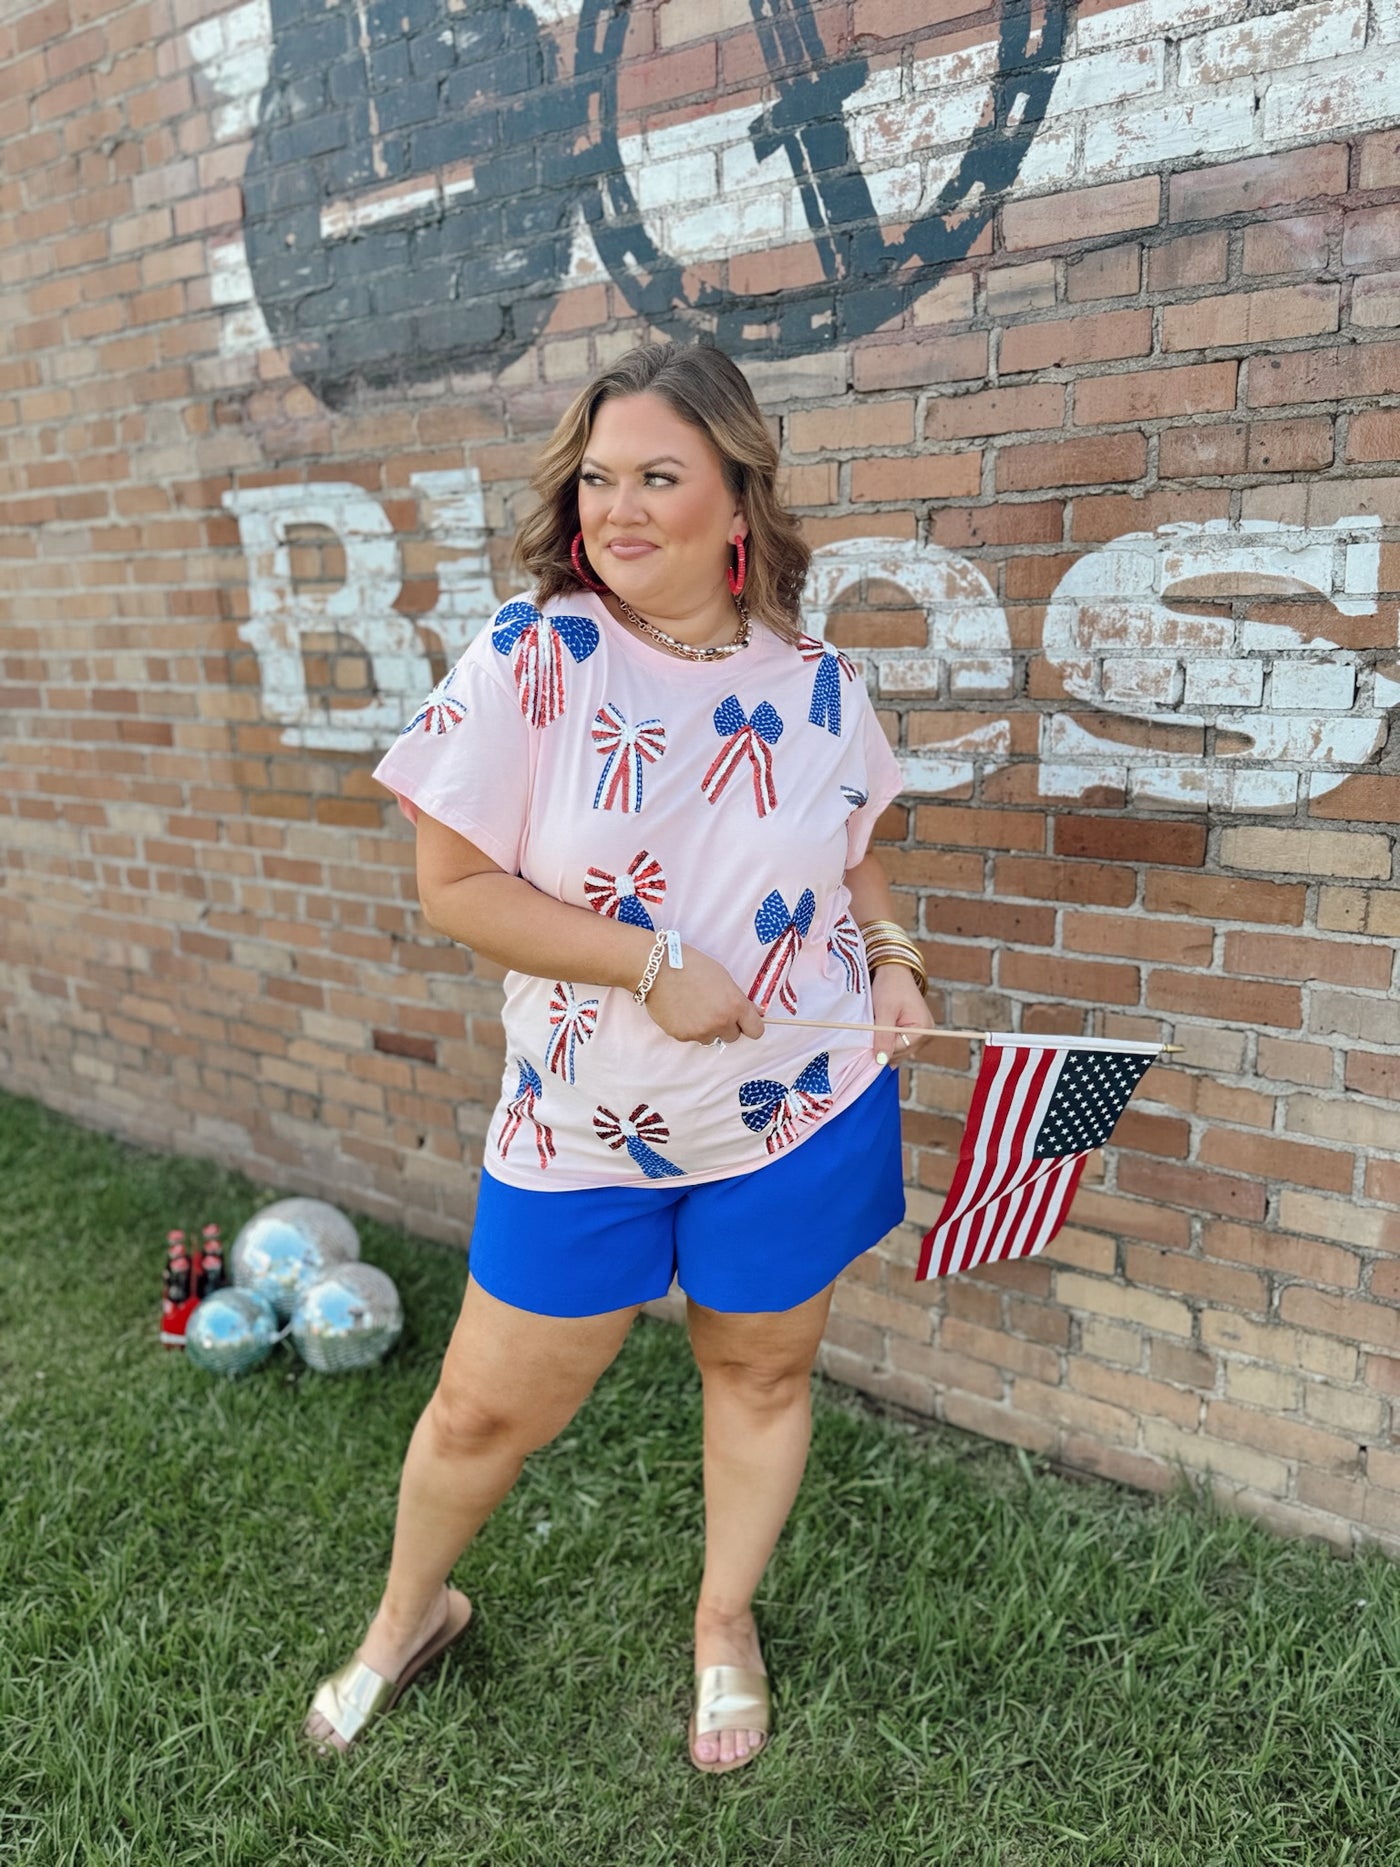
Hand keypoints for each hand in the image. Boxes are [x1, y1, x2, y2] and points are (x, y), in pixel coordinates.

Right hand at [642, 944, 764, 1045]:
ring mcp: (701, 1031)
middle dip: (726, 1025)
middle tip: (713, 1008)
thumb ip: (738, 998)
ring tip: (694, 1007)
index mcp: (735, 1005)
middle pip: (733, 1036)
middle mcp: (721, 1022)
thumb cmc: (691, 965)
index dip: (750, 1025)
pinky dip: (689, 1027)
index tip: (744, 1021)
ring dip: (707, 1028)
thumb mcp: (723, 976)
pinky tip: (681, 1010)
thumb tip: (755, 1012)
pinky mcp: (682, 1036)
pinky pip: (692, 1037)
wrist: (657, 969)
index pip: (756, 1031)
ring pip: (711, 1038)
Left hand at [870, 964, 937, 1069]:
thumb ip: (883, 1036)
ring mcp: (921, 1034)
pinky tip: (880, 1032)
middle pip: (899, 1053)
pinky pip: (899, 1044)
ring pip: (897, 1050)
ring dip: (884, 1043)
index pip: (898, 1050)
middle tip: (868, 1032)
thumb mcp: (884, 1010)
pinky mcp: (914, 1031)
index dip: (880, 1047)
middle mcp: (926, 1034)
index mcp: (922, 1029)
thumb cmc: (890, 986)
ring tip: (875, 1028)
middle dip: (882, 1045)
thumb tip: (881, 1061)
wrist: (894, 971)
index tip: (865, 1040)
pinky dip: (888, 1040)